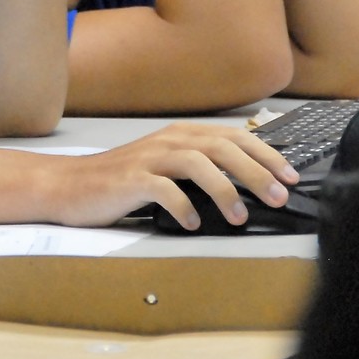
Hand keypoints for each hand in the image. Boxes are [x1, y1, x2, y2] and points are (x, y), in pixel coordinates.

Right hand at [35, 122, 299, 230]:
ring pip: (197, 163)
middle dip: (255, 171)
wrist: (69, 185)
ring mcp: (147, 158)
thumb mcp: (164, 167)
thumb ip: (199, 168)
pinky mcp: (129, 179)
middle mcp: (167, 141)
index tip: (289, 175)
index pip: (232, 137)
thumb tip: (248, 185)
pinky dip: (183, 206)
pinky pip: (162, 189)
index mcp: (180, 135)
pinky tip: (193, 223)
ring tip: (239, 216)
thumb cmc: (120, 181)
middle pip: (221, 147)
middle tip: (278, 195)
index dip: (265, 154)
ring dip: (225, 189)